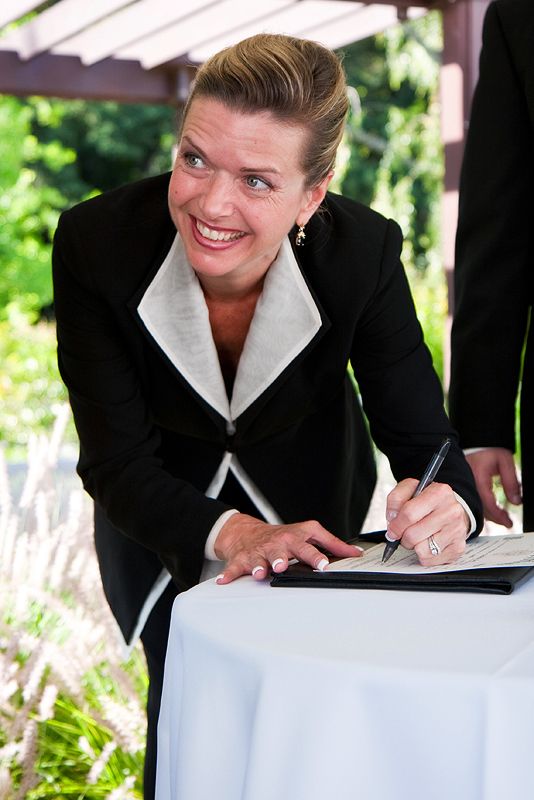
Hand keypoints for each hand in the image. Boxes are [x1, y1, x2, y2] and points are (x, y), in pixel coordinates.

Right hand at [213, 514, 362, 583]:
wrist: (249, 532)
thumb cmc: (283, 537)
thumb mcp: (309, 534)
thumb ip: (332, 544)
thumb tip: (356, 553)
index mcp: (295, 537)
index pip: (308, 546)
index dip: (316, 556)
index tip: (323, 565)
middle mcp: (277, 543)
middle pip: (281, 550)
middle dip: (282, 558)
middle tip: (283, 566)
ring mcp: (259, 551)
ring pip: (259, 558)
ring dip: (259, 565)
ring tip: (260, 572)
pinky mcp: (243, 558)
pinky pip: (235, 567)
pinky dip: (229, 573)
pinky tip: (224, 581)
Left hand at [385, 479, 469, 565]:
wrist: (451, 509)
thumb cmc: (429, 501)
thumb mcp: (410, 489)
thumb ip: (396, 499)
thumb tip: (392, 519)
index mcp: (439, 493)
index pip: (409, 513)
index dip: (396, 525)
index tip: (392, 530)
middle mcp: (451, 511)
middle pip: (413, 535)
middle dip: (403, 537)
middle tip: (405, 533)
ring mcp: (457, 530)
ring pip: (422, 550)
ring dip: (415, 546)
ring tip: (419, 536)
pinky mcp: (458, 547)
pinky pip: (430, 560)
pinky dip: (424, 554)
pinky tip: (428, 543)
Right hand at [466, 448, 520, 527]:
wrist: (473, 446)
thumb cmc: (486, 452)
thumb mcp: (504, 461)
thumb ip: (511, 481)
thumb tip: (516, 501)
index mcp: (477, 478)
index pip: (488, 503)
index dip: (499, 516)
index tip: (509, 523)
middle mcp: (468, 484)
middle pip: (480, 509)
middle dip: (495, 518)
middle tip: (507, 523)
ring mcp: (464, 487)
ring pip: (475, 507)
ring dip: (489, 515)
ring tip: (502, 518)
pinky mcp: (463, 487)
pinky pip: (472, 502)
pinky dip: (483, 508)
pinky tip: (491, 510)